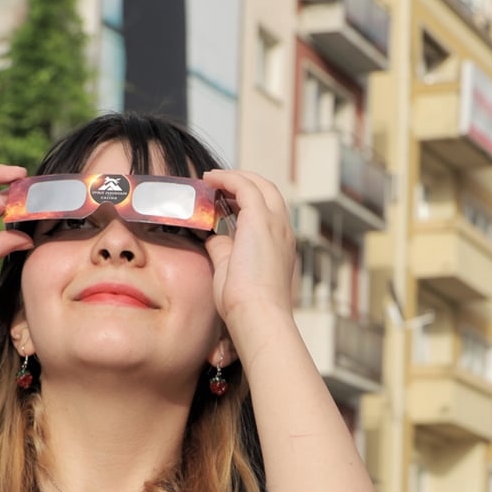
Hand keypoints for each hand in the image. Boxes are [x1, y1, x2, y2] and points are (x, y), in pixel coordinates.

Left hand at [202, 170, 296, 341]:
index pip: (267, 212)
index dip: (244, 201)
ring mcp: (274, 223)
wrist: (257, 315)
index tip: (222, 201)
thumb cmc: (244, 304)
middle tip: (217, 184)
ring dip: (235, 177)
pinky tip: (209, 180)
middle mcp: (282, 231)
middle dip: (242, 182)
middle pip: (267, 191)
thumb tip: (213, 236)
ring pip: (259, 185)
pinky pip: (244, 186)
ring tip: (211, 178)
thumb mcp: (231, 270)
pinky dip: (227, 178)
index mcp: (279, 245)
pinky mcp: (260, 219)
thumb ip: (224, 249)